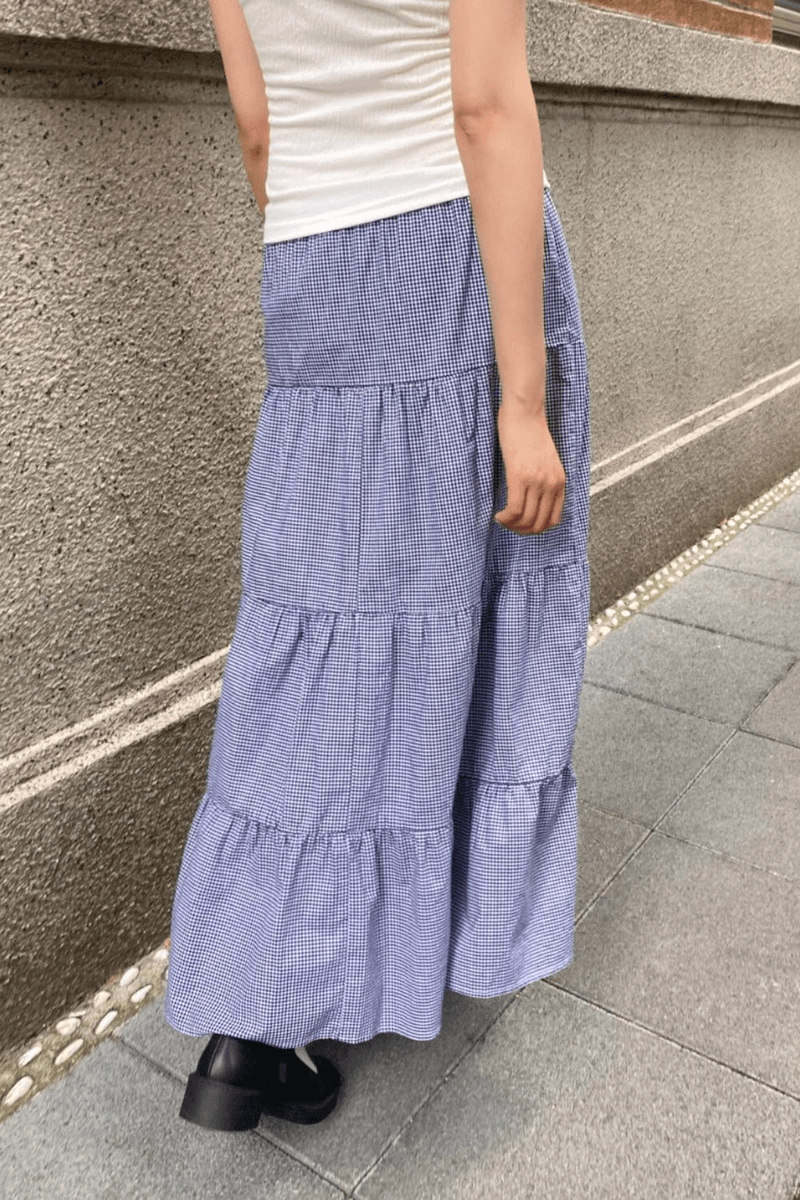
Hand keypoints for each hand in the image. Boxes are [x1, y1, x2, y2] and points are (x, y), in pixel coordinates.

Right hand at [494, 400, 565, 534]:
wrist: (524, 413)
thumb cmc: (530, 433)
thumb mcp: (545, 461)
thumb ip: (544, 480)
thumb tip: (532, 500)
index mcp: (560, 481)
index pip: (554, 518)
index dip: (537, 528)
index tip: (523, 524)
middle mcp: (551, 484)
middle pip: (539, 523)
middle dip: (522, 530)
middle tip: (509, 525)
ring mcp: (536, 482)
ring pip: (526, 519)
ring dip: (512, 526)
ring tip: (502, 520)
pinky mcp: (519, 477)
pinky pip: (514, 509)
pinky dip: (505, 518)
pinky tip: (498, 515)